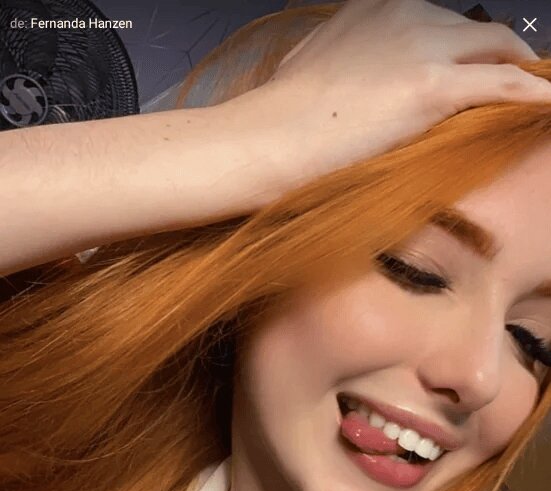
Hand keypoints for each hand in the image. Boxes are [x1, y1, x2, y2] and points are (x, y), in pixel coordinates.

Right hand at [262, 0, 550, 183]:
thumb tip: (363, 93)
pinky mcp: (433, 86)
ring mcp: (423, 46)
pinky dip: (535, 96)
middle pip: (481, 35)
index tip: (476, 76)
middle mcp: (407, 13)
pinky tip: (550, 106)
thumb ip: (353, 66)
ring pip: (500, 52)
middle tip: (519, 91)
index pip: (445, 25)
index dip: (469, 53)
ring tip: (537, 103)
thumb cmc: (281, 119)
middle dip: (505, 61)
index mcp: (380, 7)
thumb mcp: (318, 70)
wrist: (270, 136)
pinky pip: (504, 86)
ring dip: (522, 78)